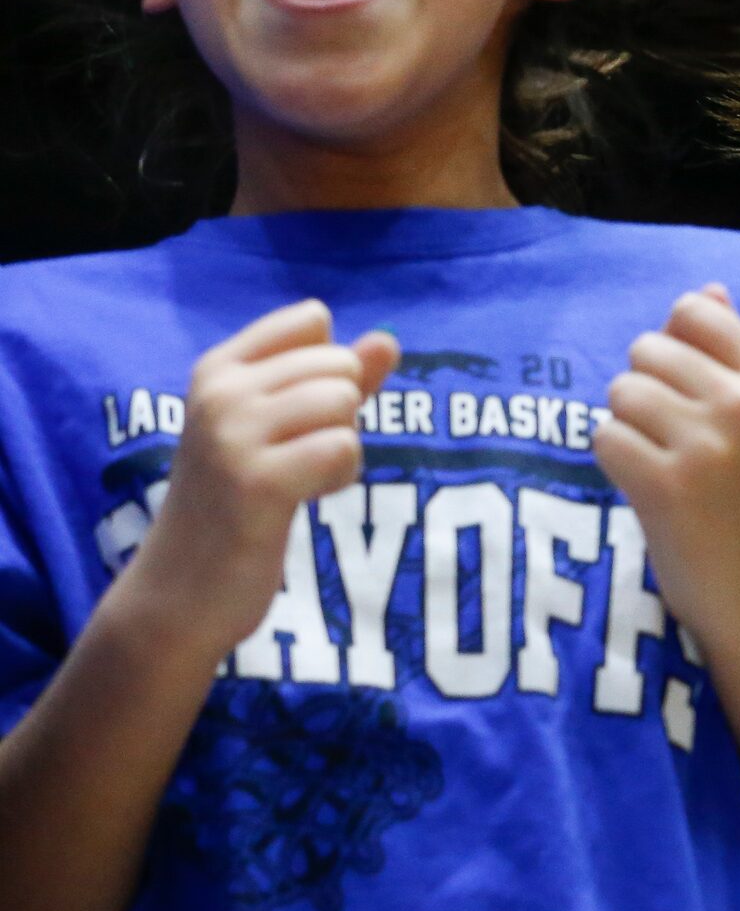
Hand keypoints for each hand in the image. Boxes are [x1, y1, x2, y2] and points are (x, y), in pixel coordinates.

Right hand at [129, 299, 395, 660]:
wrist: (179, 590)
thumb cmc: (237, 500)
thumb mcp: (282, 427)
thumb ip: (338, 379)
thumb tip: (390, 340)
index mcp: (219, 368)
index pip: (312, 320)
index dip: (330, 369)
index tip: (292, 416)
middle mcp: (219, 392)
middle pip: (340, 363)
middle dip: (339, 414)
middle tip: (291, 458)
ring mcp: (232, 435)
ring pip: (344, 402)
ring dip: (341, 447)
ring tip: (295, 478)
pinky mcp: (256, 481)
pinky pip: (344, 448)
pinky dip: (340, 477)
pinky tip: (300, 499)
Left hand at [594, 284, 739, 640]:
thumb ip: (731, 351)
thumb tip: (707, 290)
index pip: (695, 312)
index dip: (672, 344)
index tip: (684, 388)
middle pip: (647, 349)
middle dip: (644, 388)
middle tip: (670, 436)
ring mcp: (705, 445)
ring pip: (621, 391)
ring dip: (625, 424)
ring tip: (657, 459)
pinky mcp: (665, 485)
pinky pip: (604, 437)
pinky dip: (613, 460)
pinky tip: (643, 484)